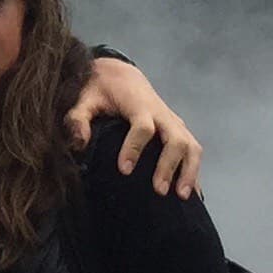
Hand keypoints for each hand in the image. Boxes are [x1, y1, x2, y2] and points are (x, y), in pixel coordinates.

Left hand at [73, 58, 202, 197]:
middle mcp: (161, 113)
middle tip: (159, 190)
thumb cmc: (100, 90)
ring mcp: (173, 122)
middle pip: (175, 139)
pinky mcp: (178, 130)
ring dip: (189, 171)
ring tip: (182, 196)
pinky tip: (193, 194)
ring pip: (190, 146)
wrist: (121, 76)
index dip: (134, 148)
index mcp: (138, 104)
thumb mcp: (84, 100)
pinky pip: (193, 151)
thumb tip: (79, 144)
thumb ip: (78, 119)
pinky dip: (194, 172)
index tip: (124, 170)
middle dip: (169, 165)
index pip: (143, 127)